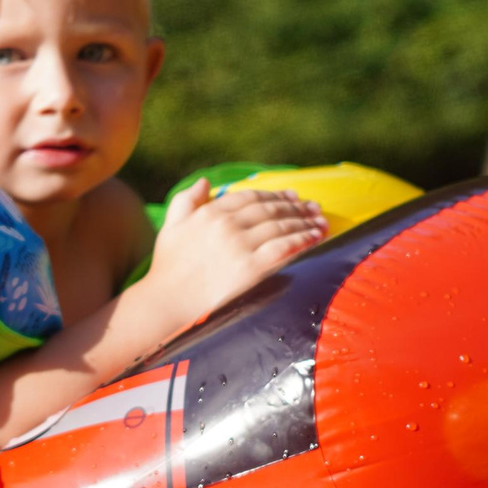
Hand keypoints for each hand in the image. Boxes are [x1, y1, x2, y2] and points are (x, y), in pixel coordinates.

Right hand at [138, 181, 327, 328]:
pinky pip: (285, 248)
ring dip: (305, 221)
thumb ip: (186, 200)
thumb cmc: (167, 270)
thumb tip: (206, 181)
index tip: (292, 196)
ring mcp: (241, 247)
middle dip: (296, 206)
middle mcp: (227, 225)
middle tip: (314, 207)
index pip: (251, 197)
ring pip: (282, 226)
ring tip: (320, 221)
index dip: (275, 195)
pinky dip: (303, 239)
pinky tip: (316, 237)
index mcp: (209, 213)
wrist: (166, 306)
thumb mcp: (170, 227)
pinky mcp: (252, 270)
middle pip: (271, 209)